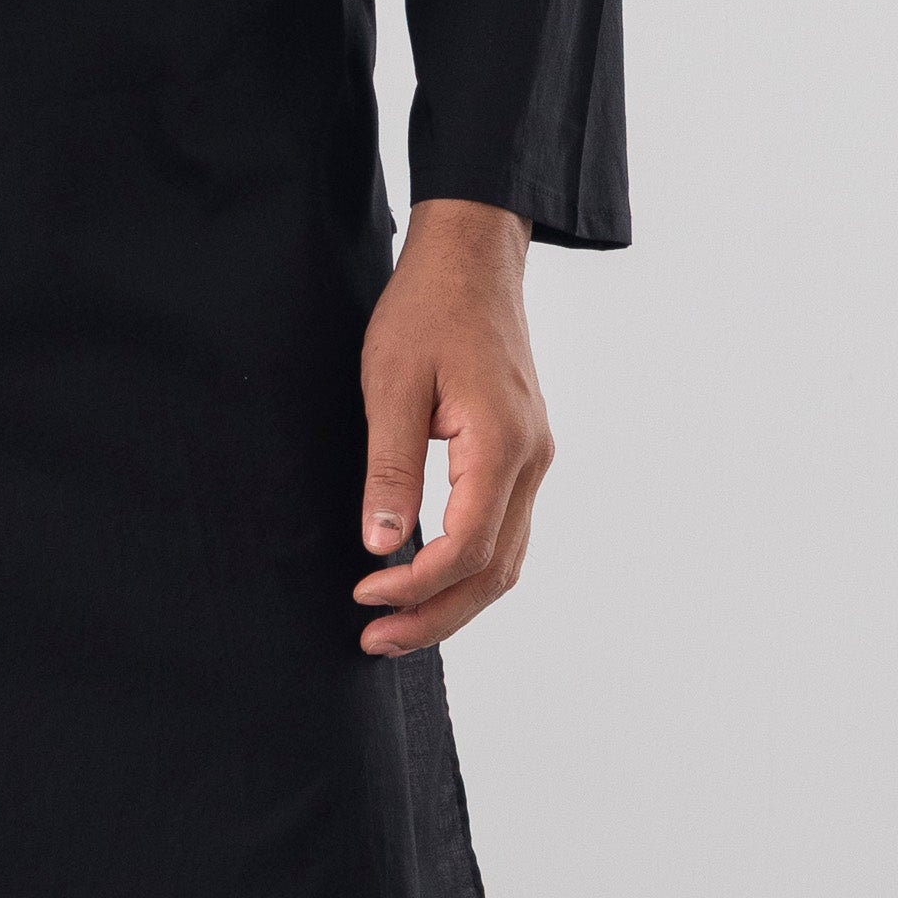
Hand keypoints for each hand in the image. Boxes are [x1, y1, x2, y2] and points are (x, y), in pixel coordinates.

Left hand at [352, 199, 551, 654]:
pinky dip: (468, 566)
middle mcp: (532, 460)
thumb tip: (383, 547)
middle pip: (494, 571)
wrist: (471, 257)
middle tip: (374, 641)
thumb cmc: (427, 309)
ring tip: (394, 625)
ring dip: (453, 600)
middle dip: (436, 616)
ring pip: (506, 558)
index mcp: (502, 444)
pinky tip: (426, 577)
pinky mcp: (522, 452)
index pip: (467, 547)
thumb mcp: (391, 384)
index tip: (363, 596)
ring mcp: (534, 457)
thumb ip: (390, 469)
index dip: (415, 587)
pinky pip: (504, 529)